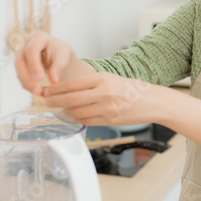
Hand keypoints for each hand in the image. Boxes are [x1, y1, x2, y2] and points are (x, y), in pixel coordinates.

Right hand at [15, 32, 75, 93]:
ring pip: (18, 69)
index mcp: (38, 37)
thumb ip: (59, 67)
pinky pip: (20, 75)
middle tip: (38, 90)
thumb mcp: (64, 57)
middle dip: (28, 77)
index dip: (34, 65)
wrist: (57, 56)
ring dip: (26, 83)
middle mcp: (25, 42)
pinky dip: (27, 84)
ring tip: (38, 92)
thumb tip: (54, 81)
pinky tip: (36, 91)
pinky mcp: (19, 63)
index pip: (31, 50)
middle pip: (20, 60)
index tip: (41, 79)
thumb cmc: (61, 53)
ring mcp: (20, 52)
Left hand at [41, 72, 155, 125]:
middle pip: (71, 98)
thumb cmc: (133, 89)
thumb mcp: (112, 79)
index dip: (56, 88)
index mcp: (103, 79)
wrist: (153, 101)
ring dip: (66, 112)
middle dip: (55, 101)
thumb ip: (92, 83)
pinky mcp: (110, 120)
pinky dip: (77, 119)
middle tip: (46, 102)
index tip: (47, 90)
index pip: (72, 83)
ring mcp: (107, 108)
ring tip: (61, 109)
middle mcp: (104, 92)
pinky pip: (87, 121)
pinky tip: (74, 116)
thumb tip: (70, 89)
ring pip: (77, 112)